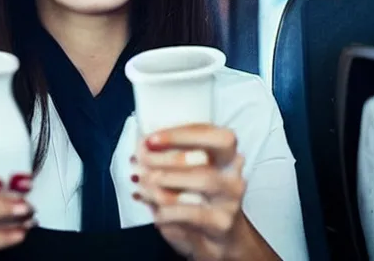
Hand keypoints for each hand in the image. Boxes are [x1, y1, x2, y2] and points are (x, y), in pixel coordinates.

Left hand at [132, 124, 245, 259]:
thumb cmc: (199, 196)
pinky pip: (190, 213)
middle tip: (141, 161)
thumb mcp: (188, 170)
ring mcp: (231, 200)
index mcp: (226, 153)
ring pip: (200, 182)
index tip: (150, 139)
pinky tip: (155, 211)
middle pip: (205, 159)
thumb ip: (169, 154)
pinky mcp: (221, 223)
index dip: (181, 134)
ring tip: (143, 184)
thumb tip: (141, 146)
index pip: (212, 134)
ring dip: (164, 182)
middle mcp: (233, 173)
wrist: (223, 238)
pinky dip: (167, 211)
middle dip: (167, 158)